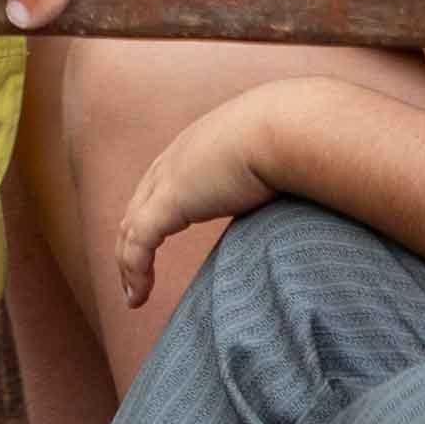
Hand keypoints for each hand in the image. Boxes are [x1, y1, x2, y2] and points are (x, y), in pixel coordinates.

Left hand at [107, 79, 336, 314]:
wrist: (289, 126)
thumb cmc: (296, 140)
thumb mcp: (276, 158)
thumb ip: (271, 180)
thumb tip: (294, 200)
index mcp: (198, 146)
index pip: (162, 184)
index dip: (153, 216)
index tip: (155, 246)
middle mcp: (176, 158)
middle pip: (138, 207)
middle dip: (131, 244)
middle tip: (134, 278)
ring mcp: (169, 178)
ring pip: (131, 228)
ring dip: (128, 265)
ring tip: (134, 297)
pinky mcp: (171, 199)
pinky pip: (139, 242)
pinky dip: (135, 270)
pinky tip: (139, 296)